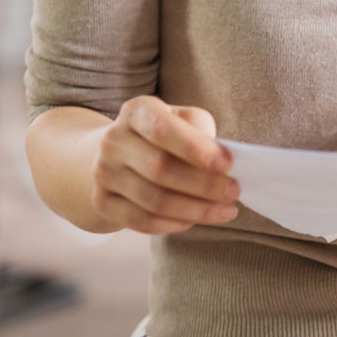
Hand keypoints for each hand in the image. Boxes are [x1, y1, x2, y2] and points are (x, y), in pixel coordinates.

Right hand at [92, 95, 240, 234]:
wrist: (113, 155)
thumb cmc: (162, 136)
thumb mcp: (182, 119)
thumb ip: (200, 130)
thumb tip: (220, 160)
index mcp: (136, 112)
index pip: (162, 129)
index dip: (195, 148)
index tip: (227, 164)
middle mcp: (114, 140)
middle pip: (161, 169)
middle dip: (204, 185)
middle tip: (234, 192)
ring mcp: (103, 173)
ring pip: (154, 200)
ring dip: (196, 210)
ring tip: (225, 210)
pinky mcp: (102, 202)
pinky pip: (141, 221)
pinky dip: (173, 224)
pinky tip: (194, 221)